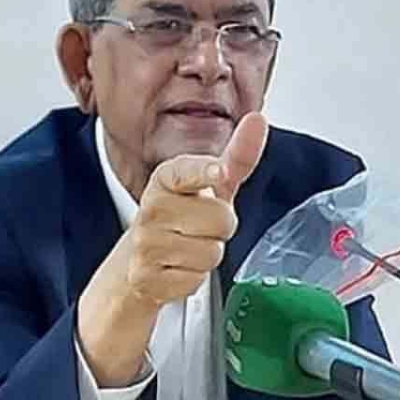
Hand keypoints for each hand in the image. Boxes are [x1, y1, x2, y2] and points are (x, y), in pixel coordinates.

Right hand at [77, 113, 268, 385]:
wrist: (141, 258)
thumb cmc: (183, 216)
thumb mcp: (210, 186)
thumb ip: (237, 156)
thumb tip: (258, 120)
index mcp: (166, 178)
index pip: (184, 170)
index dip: (205, 172)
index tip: (219, 172)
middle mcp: (152, 207)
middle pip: (220, 219)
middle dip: (223, 228)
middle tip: (203, 227)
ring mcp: (146, 243)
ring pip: (211, 253)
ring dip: (210, 254)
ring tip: (190, 247)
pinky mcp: (145, 277)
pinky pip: (195, 279)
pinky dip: (194, 277)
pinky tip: (178, 268)